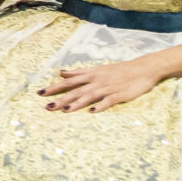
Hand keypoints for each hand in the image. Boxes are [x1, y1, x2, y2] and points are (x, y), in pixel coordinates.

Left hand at [39, 57, 157, 112]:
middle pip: (75, 91)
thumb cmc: (118, 70)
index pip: (68, 82)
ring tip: (64, 110)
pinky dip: (100, 106)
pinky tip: (92, 112)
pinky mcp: (119, 95)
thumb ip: (79, 73)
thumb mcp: (96, 69)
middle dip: (61, 98)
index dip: (54, 87)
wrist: (143, 68)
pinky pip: (108, 101)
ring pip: (89, 96)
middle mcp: (96, 81)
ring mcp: (107, 88)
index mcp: (90, 75)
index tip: (39, 93)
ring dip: (76, 103)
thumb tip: (61, 73)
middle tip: (46, 106)